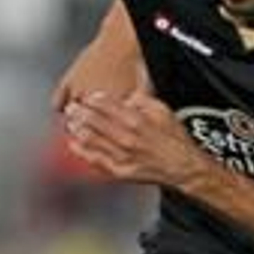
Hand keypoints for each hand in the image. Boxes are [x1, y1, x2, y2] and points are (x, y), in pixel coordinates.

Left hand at [63, 89, 204, 186]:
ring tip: (70, 122)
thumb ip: (141, 94)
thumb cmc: (173, 138)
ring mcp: (121, 155)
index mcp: (136, 119)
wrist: (182, 166)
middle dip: (79, 112)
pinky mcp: (119, 170)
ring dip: (77, 129)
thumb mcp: (161, 108)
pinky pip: (94, 159)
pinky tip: (73, 143)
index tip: (86, 96)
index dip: (92, 99)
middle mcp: (126, 137)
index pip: (105, 104)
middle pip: (94, 121)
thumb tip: (130, 82)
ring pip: (90, 139)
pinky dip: (80, 150)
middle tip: (72, 107)